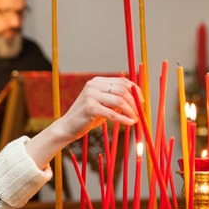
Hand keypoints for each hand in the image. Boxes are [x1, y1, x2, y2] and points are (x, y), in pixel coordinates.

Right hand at [26, 76, 140, 167]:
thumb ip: (115, 100)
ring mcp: (90, 95)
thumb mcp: (103, 105)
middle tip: (139, 113)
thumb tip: (137, 101)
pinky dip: (123, 119)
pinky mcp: (89, 107)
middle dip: (134, 103)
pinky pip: (112, 113)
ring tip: (135, 119)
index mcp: (97, 81)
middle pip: (123, 90)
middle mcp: (93, 85)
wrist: (67, 127)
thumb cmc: (87, 117)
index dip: (135, 91)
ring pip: (119, 101)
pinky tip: (130, 123)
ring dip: (131, 111)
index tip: (141, 102)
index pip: (123, 82)